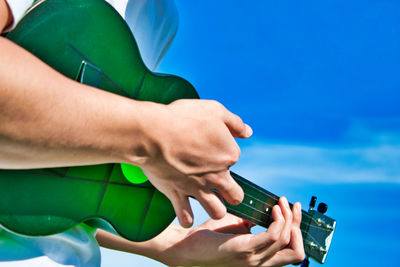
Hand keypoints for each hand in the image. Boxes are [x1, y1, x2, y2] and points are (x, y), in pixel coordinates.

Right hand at [137, 99, 251, 226]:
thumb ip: (234, 123)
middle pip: (235, 196)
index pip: (234, 157)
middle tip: (222, 189)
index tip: (210, 145)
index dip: (223, 151)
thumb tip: (248, 132)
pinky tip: (186, 213)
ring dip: (215, 209)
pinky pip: (186, 216)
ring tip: (209, 202)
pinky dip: (187, 218)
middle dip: (232, 194)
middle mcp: (217, 176)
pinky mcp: (177, 194)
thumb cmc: (184, 118)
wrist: (154, 133)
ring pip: (216, 212)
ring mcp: (197, 188)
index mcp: (228, 155)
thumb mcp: (215, 111)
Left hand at [145, 198, 304, 266]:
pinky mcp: (243, 251)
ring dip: (287, 218)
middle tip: (291, 204)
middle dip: (297, 224)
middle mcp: (260, 264)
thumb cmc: (208, 237)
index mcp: (260, 260)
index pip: (292, 252)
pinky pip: (272, 237)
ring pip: (285, 241)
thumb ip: (252, 223)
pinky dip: (277, 221)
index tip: (293, 209)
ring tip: (280, 203)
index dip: (297, 230)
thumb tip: (264, 210)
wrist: (185, 246)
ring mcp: (253, 260)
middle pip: (296, 251)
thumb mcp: (236, 228)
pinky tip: (272, 209)